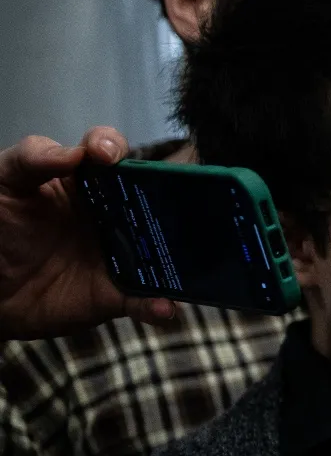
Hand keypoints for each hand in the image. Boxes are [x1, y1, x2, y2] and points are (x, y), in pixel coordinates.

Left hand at [0, 128, 177, 337]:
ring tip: (187, 261)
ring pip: (160, 250)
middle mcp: (111, 214)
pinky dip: (159, 306)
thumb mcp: (4, 182)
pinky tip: (164, 308)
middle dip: (170, 198)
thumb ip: (31, 158)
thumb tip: (76, 153)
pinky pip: (145, 299)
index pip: (110, 154)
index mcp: (84, 182)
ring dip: (178, 255)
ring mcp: (118, 254)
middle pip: (151, 199)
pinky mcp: (115, 294)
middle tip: (173, 204)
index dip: (113, 148)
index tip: (106, 157)